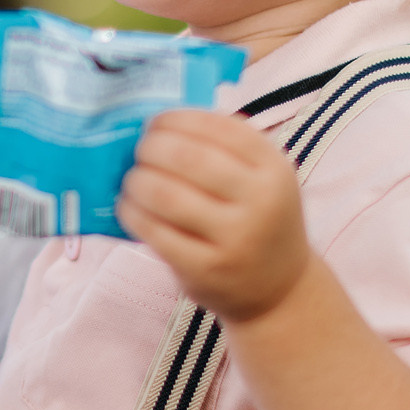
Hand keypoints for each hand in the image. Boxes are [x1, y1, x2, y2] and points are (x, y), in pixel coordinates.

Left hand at [117, 111, 308, 324]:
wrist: (280, 290)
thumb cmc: (259, 221)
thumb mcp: (263, 179)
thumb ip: (226, 148)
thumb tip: (162, 122)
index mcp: (274, 168)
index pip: (218, 127)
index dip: (177, 120)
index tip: (156, 123)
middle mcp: (260, 201)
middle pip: (188, 158)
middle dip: (152, 148)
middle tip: (139, 151)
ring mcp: (234, 238)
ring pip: (166, 195)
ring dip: (137, 181)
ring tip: (131, 180)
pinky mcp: (206, 270)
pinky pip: (156, 233)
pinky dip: (133, 214)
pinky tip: (128, 208)